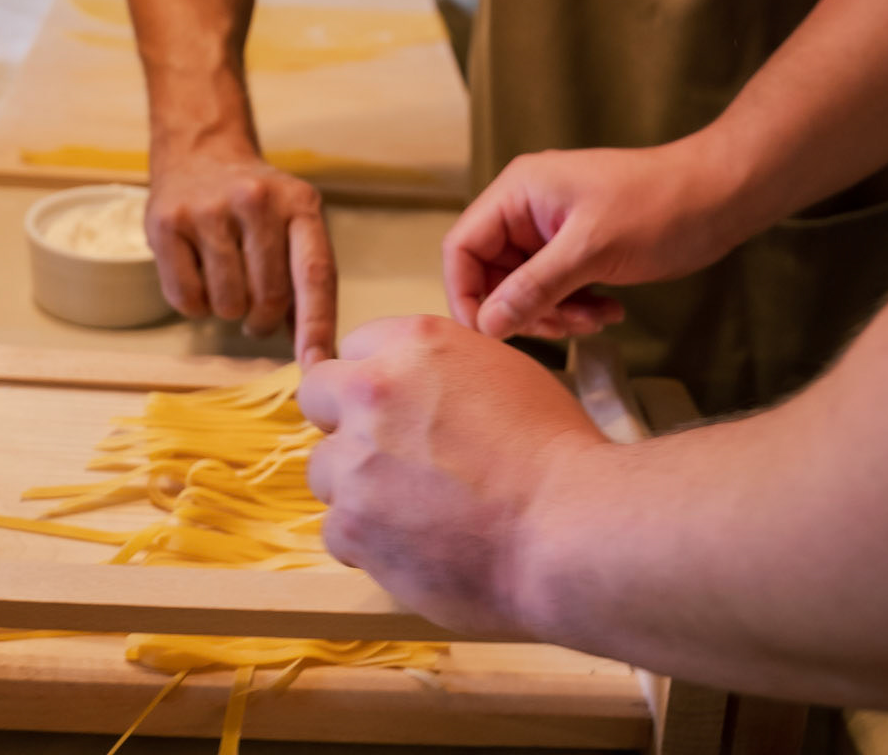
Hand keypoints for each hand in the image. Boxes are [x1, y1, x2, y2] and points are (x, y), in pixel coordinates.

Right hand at [145, 140, 336, 365]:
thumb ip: (307, 285)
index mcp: (299, 202)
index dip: (317, 325)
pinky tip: (199, 276)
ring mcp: (208, 208)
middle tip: (255, 310)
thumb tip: (319, 355)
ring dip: (229, 310)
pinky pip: (186, 299)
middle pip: (268, 296)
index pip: (314, 272)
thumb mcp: (293, 226)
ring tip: (227, 282)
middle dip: (262, 319)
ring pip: (227, 303)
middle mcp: (256, 200)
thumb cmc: (256, 207)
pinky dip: (195, 306)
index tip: (316, 364)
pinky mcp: (167, 221)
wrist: (201, 153)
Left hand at [298, 315, 604, 636]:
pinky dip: (368, 541)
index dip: (376, 378)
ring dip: (357, 486)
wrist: (567, 529)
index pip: (357, 345)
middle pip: (320, 398)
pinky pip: (337, 530)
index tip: (393, 406)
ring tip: (414, 509)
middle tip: (389, 454)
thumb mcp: (503, 372)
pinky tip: (415, 544)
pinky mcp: (352, 525)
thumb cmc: (554, 452)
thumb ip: (440, 371)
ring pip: (325, 469)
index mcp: (414, 344)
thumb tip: (417, 392)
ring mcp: (355, 460)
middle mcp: (373, 390)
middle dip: (347, 422)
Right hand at [444, 143, 741, 341]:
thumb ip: (534, 287)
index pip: (462, 246)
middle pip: (492, 273)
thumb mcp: (591, 250)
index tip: (490, 335)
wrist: (718, 197)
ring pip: (525, 287)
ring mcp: (552, 228)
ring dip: (555, 312)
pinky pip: (555, 288)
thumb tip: (486, 324)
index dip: (466, 294)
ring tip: (596, 317)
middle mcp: (527, 207)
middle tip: (562, 328)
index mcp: (518, 191)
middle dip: (523, 309)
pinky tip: (609, 310)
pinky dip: (576, 306)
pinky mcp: (578, 247)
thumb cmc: (658, 207)